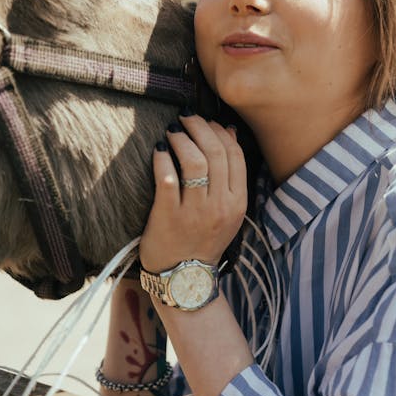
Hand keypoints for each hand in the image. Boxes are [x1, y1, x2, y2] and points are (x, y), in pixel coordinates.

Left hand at [139, 114, 246, 272]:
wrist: (184, 279)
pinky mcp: (169, 217)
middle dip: (199, 127)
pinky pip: (167, 179)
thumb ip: (231, 174)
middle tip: (185, 116)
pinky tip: (158, 151)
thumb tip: (229, 131)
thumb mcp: (228, 210)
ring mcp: (194, 212)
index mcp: (238, 203)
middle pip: (214, 153)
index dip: (219, 131)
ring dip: (181, 139)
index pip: (234, 155)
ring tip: (171, 132)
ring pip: (194, 162)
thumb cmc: (204, 239)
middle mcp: (219, 206)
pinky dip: (162, 160)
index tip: (206, 121)